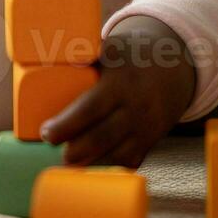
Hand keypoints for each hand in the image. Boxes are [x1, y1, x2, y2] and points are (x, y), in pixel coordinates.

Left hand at [39, 14, 195, 168]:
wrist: (174, 68)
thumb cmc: (131, 56)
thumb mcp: (111, 48)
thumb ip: (83, 53)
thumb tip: (43, 52)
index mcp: (122, 82)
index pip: (90, 109)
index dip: (66, 125)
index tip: (45, 133)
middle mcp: (137, 107)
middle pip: (101, 138)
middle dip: (74, 152)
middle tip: (55, 153)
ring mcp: (147, 127)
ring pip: (116, 155)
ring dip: (90, 163)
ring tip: (67, 165)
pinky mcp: (152, 140)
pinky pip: (130, 160)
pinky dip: (110, 166)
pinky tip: (91, 169)